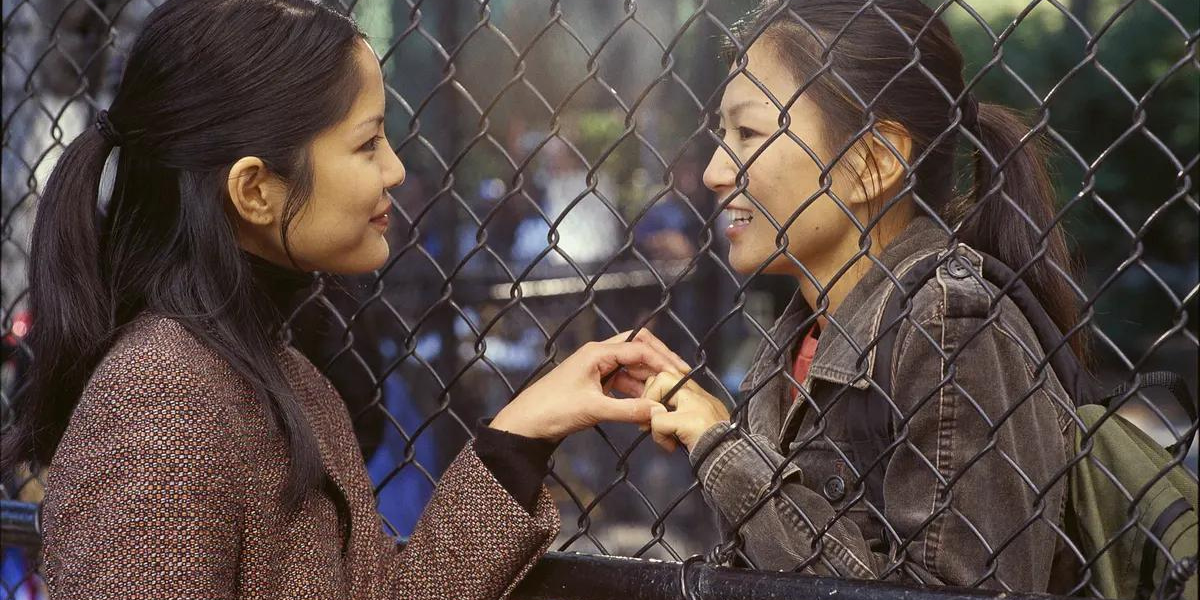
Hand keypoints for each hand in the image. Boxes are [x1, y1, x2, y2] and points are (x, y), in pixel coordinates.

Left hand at [490, 330, 690, 440]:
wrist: (526, 423)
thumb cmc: (554, 410)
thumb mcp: (594, 410)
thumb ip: (629, 410)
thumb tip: (659, 412)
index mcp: (598, 353)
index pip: (639, 349)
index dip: (662, 361)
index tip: (681, 375)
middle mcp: (599, 355)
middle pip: (638, 349)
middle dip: (659, 362)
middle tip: (680, 377)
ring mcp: (597, 369)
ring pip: (632, 368)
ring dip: (649, 381)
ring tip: (666, 397)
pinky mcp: (595, 383)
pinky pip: (623, 382)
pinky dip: (636, 392)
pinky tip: (647, 407)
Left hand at [644, 371, 730, 452]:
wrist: (732, 460)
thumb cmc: (716, 448)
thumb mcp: (697, 426)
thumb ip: (677, 415)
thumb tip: (653, 414)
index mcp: (702, 396)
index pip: (673, 376)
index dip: (657, 390)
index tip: (656, 410)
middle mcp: (699, 395)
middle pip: (663, 375)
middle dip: (650, 394)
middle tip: (651, 418)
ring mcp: (695, 404)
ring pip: (660, 386)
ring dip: (652, 412)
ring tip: (659, 431)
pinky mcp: (689, 420)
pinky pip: (658, 421)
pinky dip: (658, 436)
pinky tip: (670, 445)